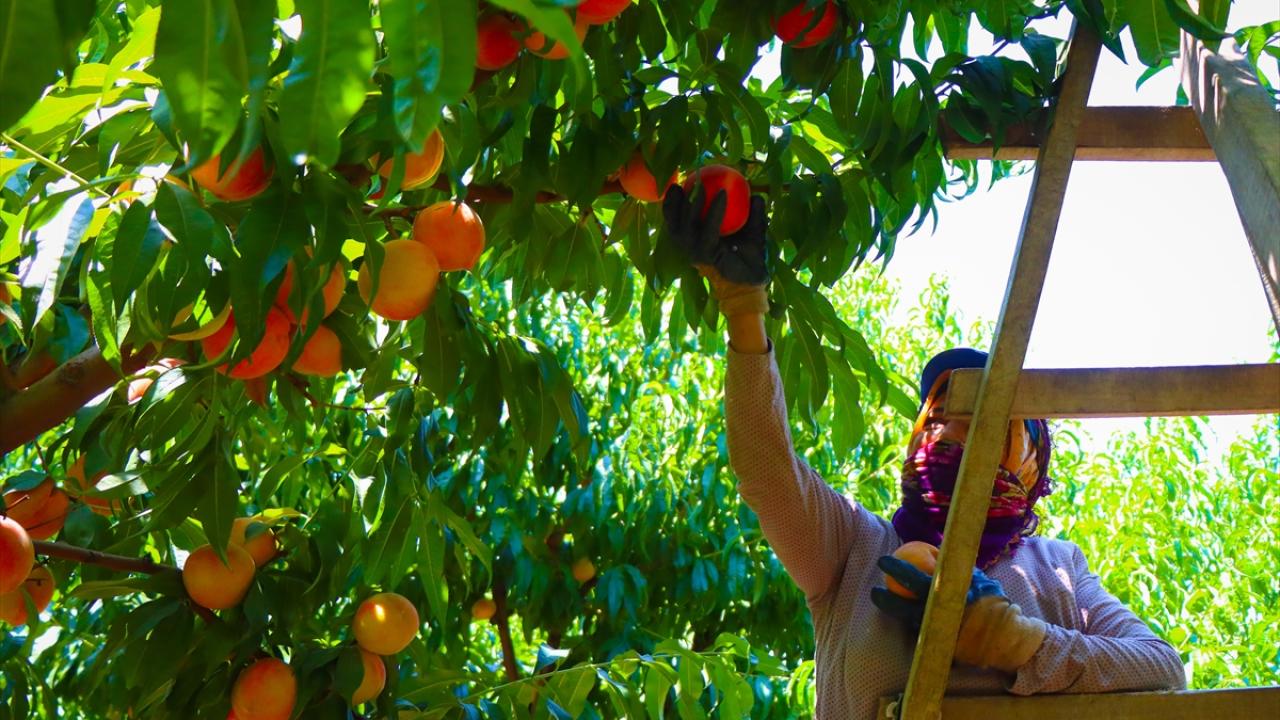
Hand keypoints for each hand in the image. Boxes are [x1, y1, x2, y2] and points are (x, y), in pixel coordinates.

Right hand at [662, 185, 769, 315]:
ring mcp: (696, 252)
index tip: (677, 185)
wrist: (753, 280)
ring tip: (702, 186)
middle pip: (674, 223)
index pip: (676, 221)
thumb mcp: (751, 230)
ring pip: (686, 226)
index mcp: (695, 240)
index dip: (671, 204)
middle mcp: (691, 247)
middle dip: (673, 203)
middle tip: (681, 183)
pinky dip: (715, 210)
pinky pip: (709, 229)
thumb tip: (756, 194)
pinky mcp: (707, 255)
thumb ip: (753, 213)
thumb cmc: (750, 256)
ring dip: (693, 203)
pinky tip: (723, 195)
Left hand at [871, 556, 1045, 671]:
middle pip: (905, 608)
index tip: (883, 560)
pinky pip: (920, 633)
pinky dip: (910, 622)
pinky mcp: (942, 648)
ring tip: (881, 599)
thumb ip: (953, 566)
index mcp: (951, 593)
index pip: (917, 579)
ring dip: (893, 611)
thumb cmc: (989, 600)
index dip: (897, 568)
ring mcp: (941, 634)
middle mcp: (943, 615)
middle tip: (873, 588)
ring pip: (908, 623)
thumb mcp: (975, 578)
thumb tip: (930, 550)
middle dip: (885, 599)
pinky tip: (900, 613)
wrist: (1007, 635)